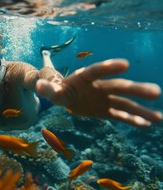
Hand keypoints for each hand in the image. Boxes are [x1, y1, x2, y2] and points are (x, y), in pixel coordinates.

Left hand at [36, 59, 161, 126]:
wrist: (64, 94)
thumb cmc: (56, 88)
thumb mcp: (49, 89)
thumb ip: (47, 87)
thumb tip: (38, 86)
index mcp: (84, 77)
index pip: (96, 71)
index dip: (108, 67)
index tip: (125, 64)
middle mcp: (98, 85)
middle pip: (117, 86)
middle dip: (135, 89)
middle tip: (156, 91)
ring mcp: (104, 98)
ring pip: (124, 103)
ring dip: (141, 109)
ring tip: (159, 117)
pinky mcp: (105, 109)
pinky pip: (120, 115)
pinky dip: (132, 120)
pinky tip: (148, 125)